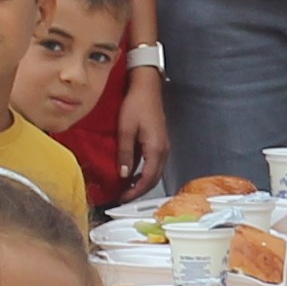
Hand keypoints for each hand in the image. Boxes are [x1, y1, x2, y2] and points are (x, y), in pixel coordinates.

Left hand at [117, 70, 169, 190]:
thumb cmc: (137, 103)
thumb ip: (125, 153)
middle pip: (154, 179)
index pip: (147, 180)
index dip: (135, 192)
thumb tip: (124, 174)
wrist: (146, 87)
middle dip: (139, 191)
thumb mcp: (125, 129)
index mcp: (156, 148)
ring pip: (155, 172)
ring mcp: (163, 146)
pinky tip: (134, 173)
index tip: (123, 198)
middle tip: (124, 197)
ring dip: (142, 182)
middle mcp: (163, 149)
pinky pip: (155, 164)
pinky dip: (145, 173)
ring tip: (127, 188)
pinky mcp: (160, 142)